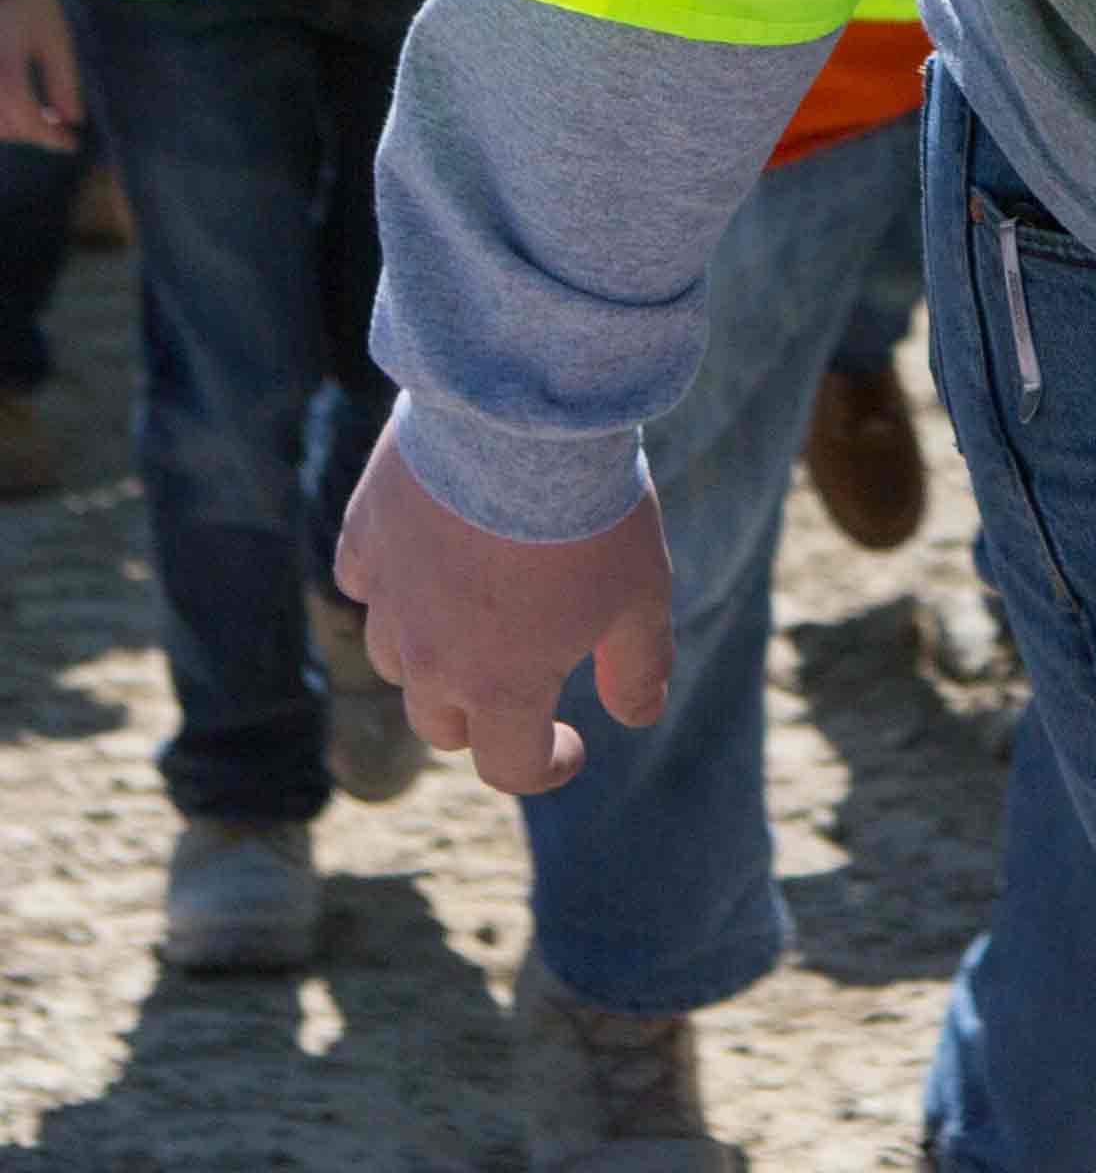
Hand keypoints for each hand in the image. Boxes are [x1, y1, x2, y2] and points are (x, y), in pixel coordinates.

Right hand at [0, 0, 80, 149]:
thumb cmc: (28, 2)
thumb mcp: (54, 38)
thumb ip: (63, 82)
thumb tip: (71, 120)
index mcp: (5, 77)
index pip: (28, 123)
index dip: (52, 138)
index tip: (72, 143)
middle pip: (3, 127)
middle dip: (30, 133)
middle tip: (56, 127)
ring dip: (10, 126)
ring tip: (35, 116)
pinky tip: (12, 105)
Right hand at [333, 420, 673, 796]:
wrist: (523, 419)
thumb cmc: (591, 513)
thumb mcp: (641, 595)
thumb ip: (639, 667)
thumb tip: (639, 715)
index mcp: (501, 686)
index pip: (509, 766)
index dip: (544, 766)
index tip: (571, 745)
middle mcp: (431, 658)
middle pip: (441, 722)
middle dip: (483, 716)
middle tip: (521, 677)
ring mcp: (389, 599)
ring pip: (395, 658)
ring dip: (430, 654)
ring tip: (474, 614)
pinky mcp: (365, 537)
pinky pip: (364, 582)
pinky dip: (390, 583)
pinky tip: (422, 559)